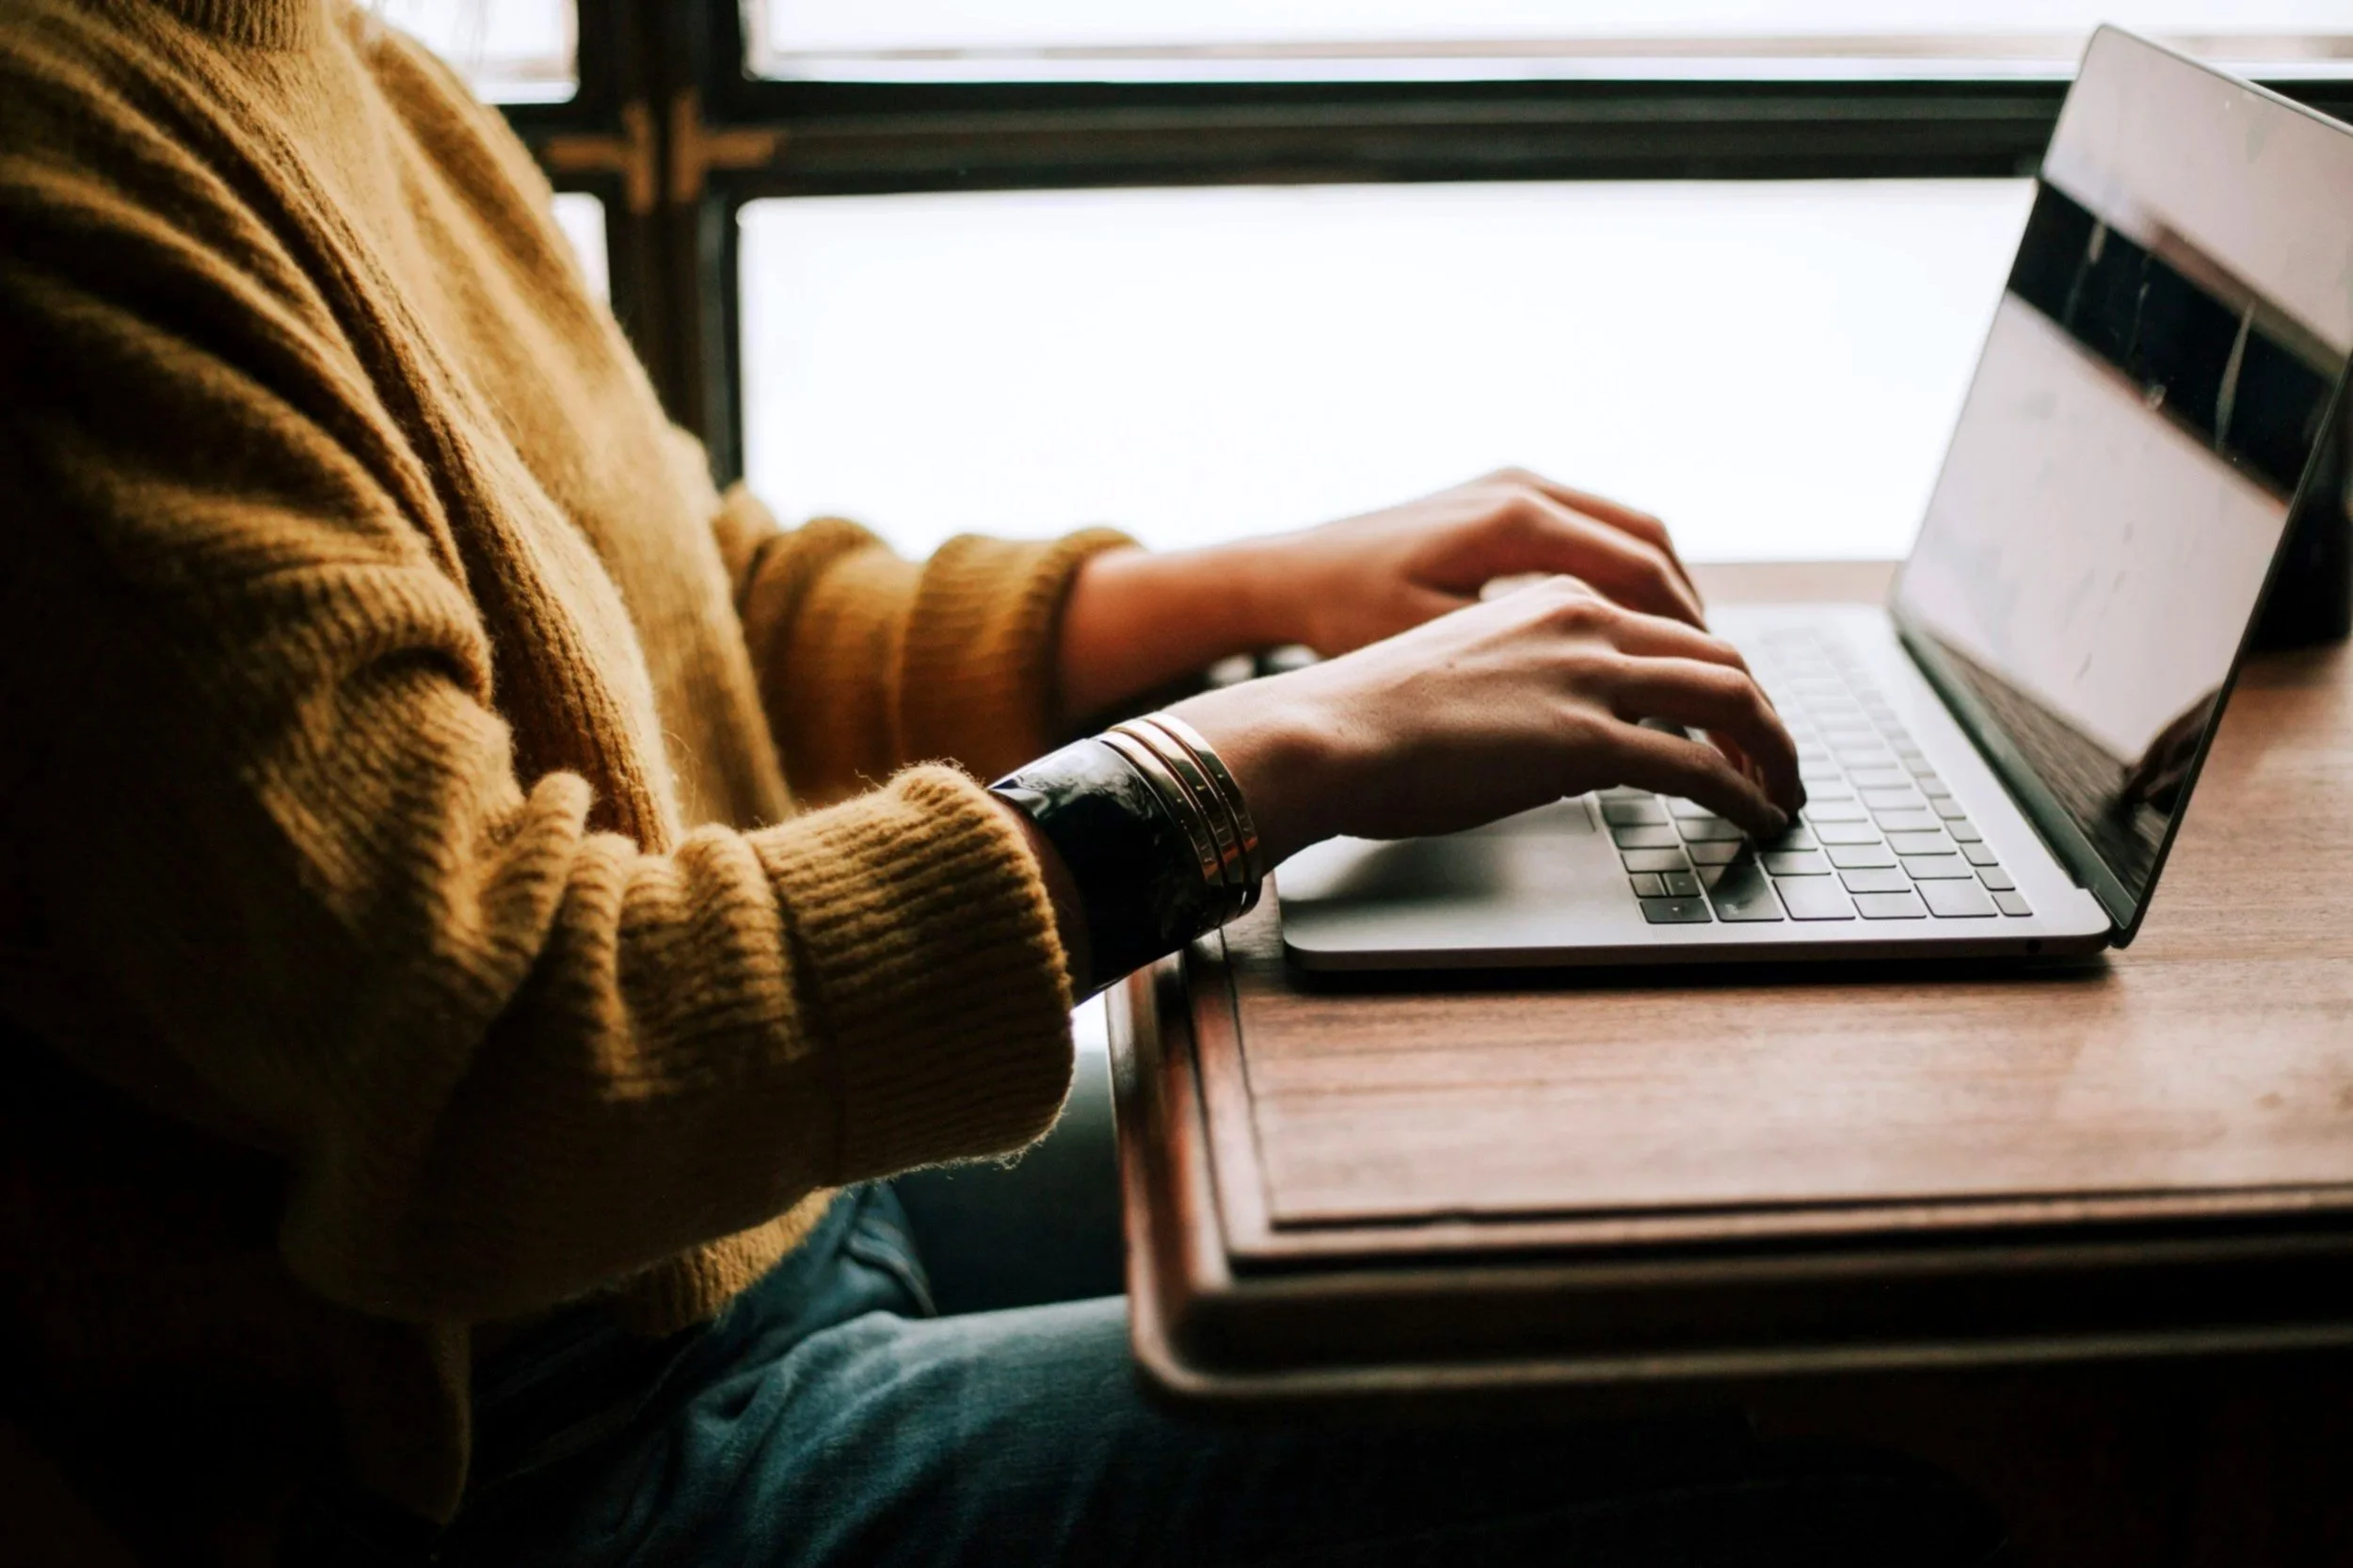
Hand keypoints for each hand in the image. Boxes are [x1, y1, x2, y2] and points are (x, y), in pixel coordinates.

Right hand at [1166, 576, 1800, 868]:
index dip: (1717, 677)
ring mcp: (1588, 676)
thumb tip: (1557, 737)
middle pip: (1718, 656)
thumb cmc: (1366, 717)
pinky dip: (1746, 793)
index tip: (1731, 719)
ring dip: (1773, 750)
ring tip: (1784, 792)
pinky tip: (1757, 818)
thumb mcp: (1462, 673)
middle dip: (1763, 713)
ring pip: (1730, 699)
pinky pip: (1701, 766)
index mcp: (1552, 597)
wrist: (1322, 731)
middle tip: (1778, 759)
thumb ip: (1526, 685)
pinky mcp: (1586, 740)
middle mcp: (1583, 620)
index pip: (1669, 628)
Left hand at [1248, 468, 1703, 657]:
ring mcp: (1513, 485)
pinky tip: (1630, 627)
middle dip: (1693, 617)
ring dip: (1666, 593)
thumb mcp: (1436, 648)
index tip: (1718, 687)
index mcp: (1516, 521)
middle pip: (1650, 547)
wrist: (1285, 573)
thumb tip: (1615, 706)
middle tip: (1723, 680)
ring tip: (1690, 657)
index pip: (1641, 574)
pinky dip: (1626, 575)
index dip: (1688, 636)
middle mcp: (1524, 489)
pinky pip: (1592, 529)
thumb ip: (1528, 668)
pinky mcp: (1500, 497)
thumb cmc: (1345, 616)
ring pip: (1629, 532)